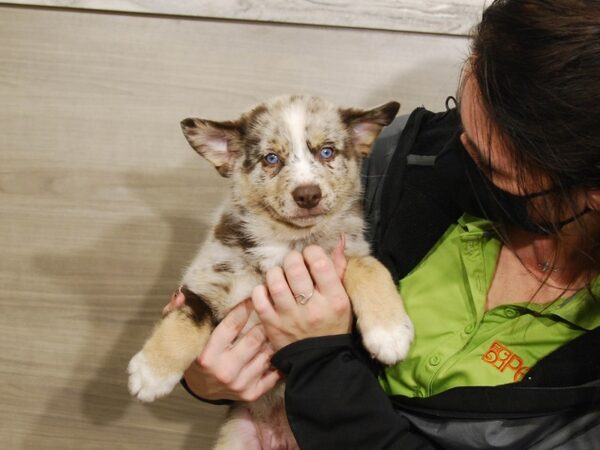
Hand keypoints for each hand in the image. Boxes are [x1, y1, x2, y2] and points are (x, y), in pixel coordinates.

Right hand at [164, 292, 280, 401]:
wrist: (200, 388)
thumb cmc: (193, 355)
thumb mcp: (181, 335)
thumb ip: (177, 314)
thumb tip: (181, 296)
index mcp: (206, 356)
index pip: (231, 326)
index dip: (244, 308)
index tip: (252, 296)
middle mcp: (224, 372)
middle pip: (254, 339)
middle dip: (263, 321)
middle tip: (270, 308)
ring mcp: (239, 384)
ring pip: (266, 354)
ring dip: (272, 338)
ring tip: (276, 325)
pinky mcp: (251, 394)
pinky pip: (272, 374)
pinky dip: (277, 360)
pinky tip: (277, 348)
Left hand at [251, 237, 351, 350]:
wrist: (321, 362)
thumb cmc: (333, 324)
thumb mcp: (343, 298)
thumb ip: (339, 268)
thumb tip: (338, 239)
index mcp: (335, 299)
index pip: (320, 262)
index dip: (312, 252)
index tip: (310, 256)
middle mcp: (313, 308)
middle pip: (295, 268)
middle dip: (292, 259)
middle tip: (293, 264)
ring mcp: (291, 317)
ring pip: (275, 281)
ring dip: (276, 272)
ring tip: (280, 276)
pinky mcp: (273, 326)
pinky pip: (259, 299)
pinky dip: (261, 290)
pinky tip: (268, 291)